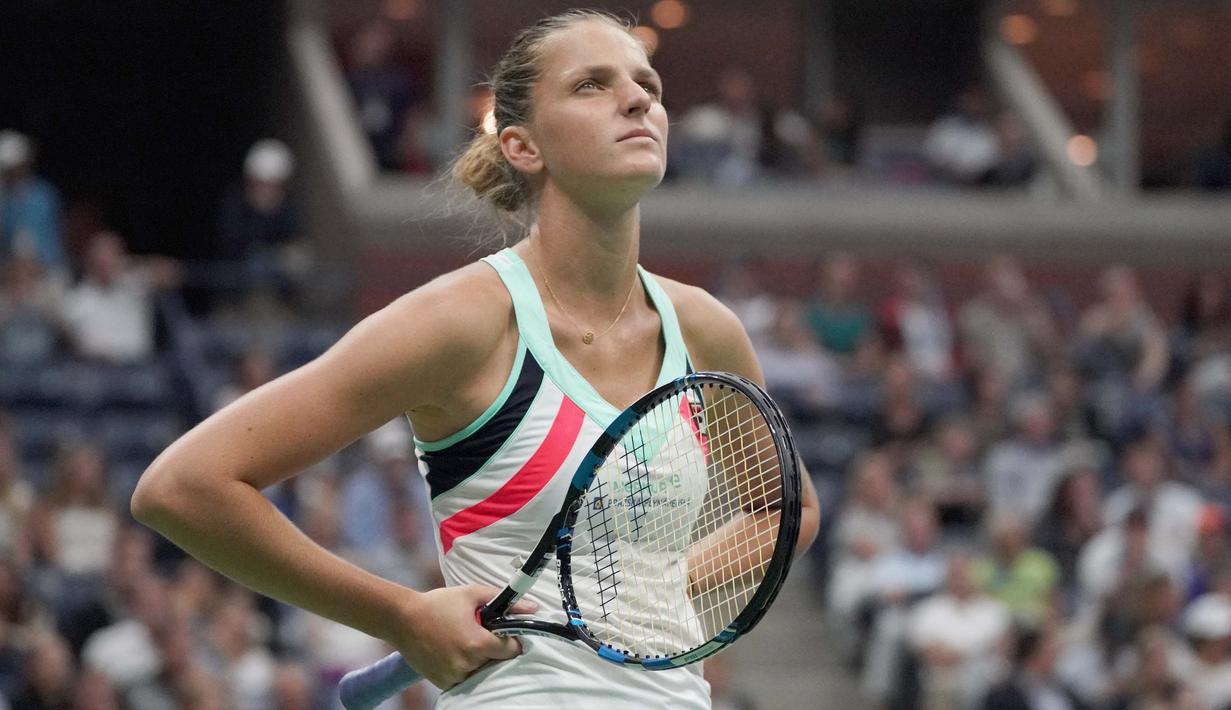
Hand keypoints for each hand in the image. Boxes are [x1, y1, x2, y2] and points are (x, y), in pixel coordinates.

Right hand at [391, 585, 537, 689]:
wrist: (402, 619)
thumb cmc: (438, 603)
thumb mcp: (472, 594)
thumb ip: (505, 601)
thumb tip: (533, 607)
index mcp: (477, 643)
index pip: (511, 650)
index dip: (512, 641)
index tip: (504, 633)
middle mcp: (467, 664)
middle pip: (496, 662)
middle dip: (494, 649)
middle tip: (480, 634)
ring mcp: (454, 676)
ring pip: (480, 672)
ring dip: (479, 660)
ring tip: (465, 641)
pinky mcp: (443, 682)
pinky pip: (464, 679)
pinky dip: (464, 668)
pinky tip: (454, 651)